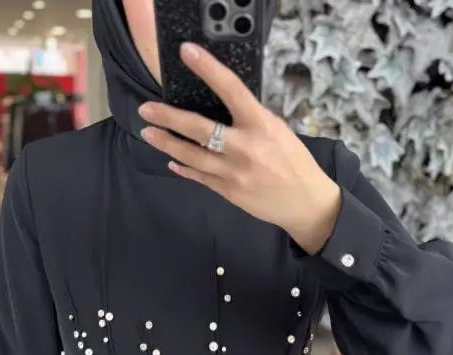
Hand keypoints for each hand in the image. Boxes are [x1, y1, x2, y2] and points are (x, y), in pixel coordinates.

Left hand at [138, 43, 341, 254]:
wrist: (305, 202)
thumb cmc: (293, 161)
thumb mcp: (277, 130)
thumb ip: (250, 119)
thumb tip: (221, 108)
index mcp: (260, 125)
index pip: (231, 89)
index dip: (208, 69)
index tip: (187, 53)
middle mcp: (245, 148)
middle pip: (198, 129)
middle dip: (168, 118)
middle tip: (147, 110)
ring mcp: (234, 173)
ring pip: (191, 156)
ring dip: (167, 143)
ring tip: (149, 133)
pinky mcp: (228, 192)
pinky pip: (199, 177)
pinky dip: (184, 168)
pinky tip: (171, 160)